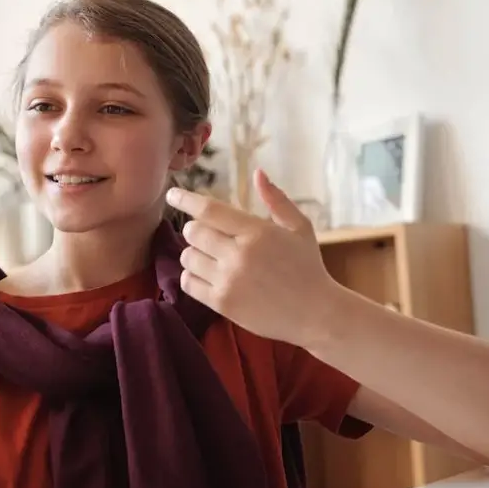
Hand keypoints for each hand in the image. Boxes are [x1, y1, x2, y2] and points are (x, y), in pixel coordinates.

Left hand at [166, 169, 335, 346]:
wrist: (316, 314)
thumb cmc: (308, 268)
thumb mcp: (299, 228)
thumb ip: (276, 199)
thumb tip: (258, 173)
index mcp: (257, 232)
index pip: (209, 210)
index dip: (186, 200)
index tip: (172, 194)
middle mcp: (239, 255)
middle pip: (193, 232)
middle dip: (195, 230)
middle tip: (207, 235)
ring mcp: (229, 281)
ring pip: (187, 257)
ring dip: (193, 253)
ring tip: (211, 257)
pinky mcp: (222, 304)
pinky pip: (188, 283)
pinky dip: (191, 276)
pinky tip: (207, 275)